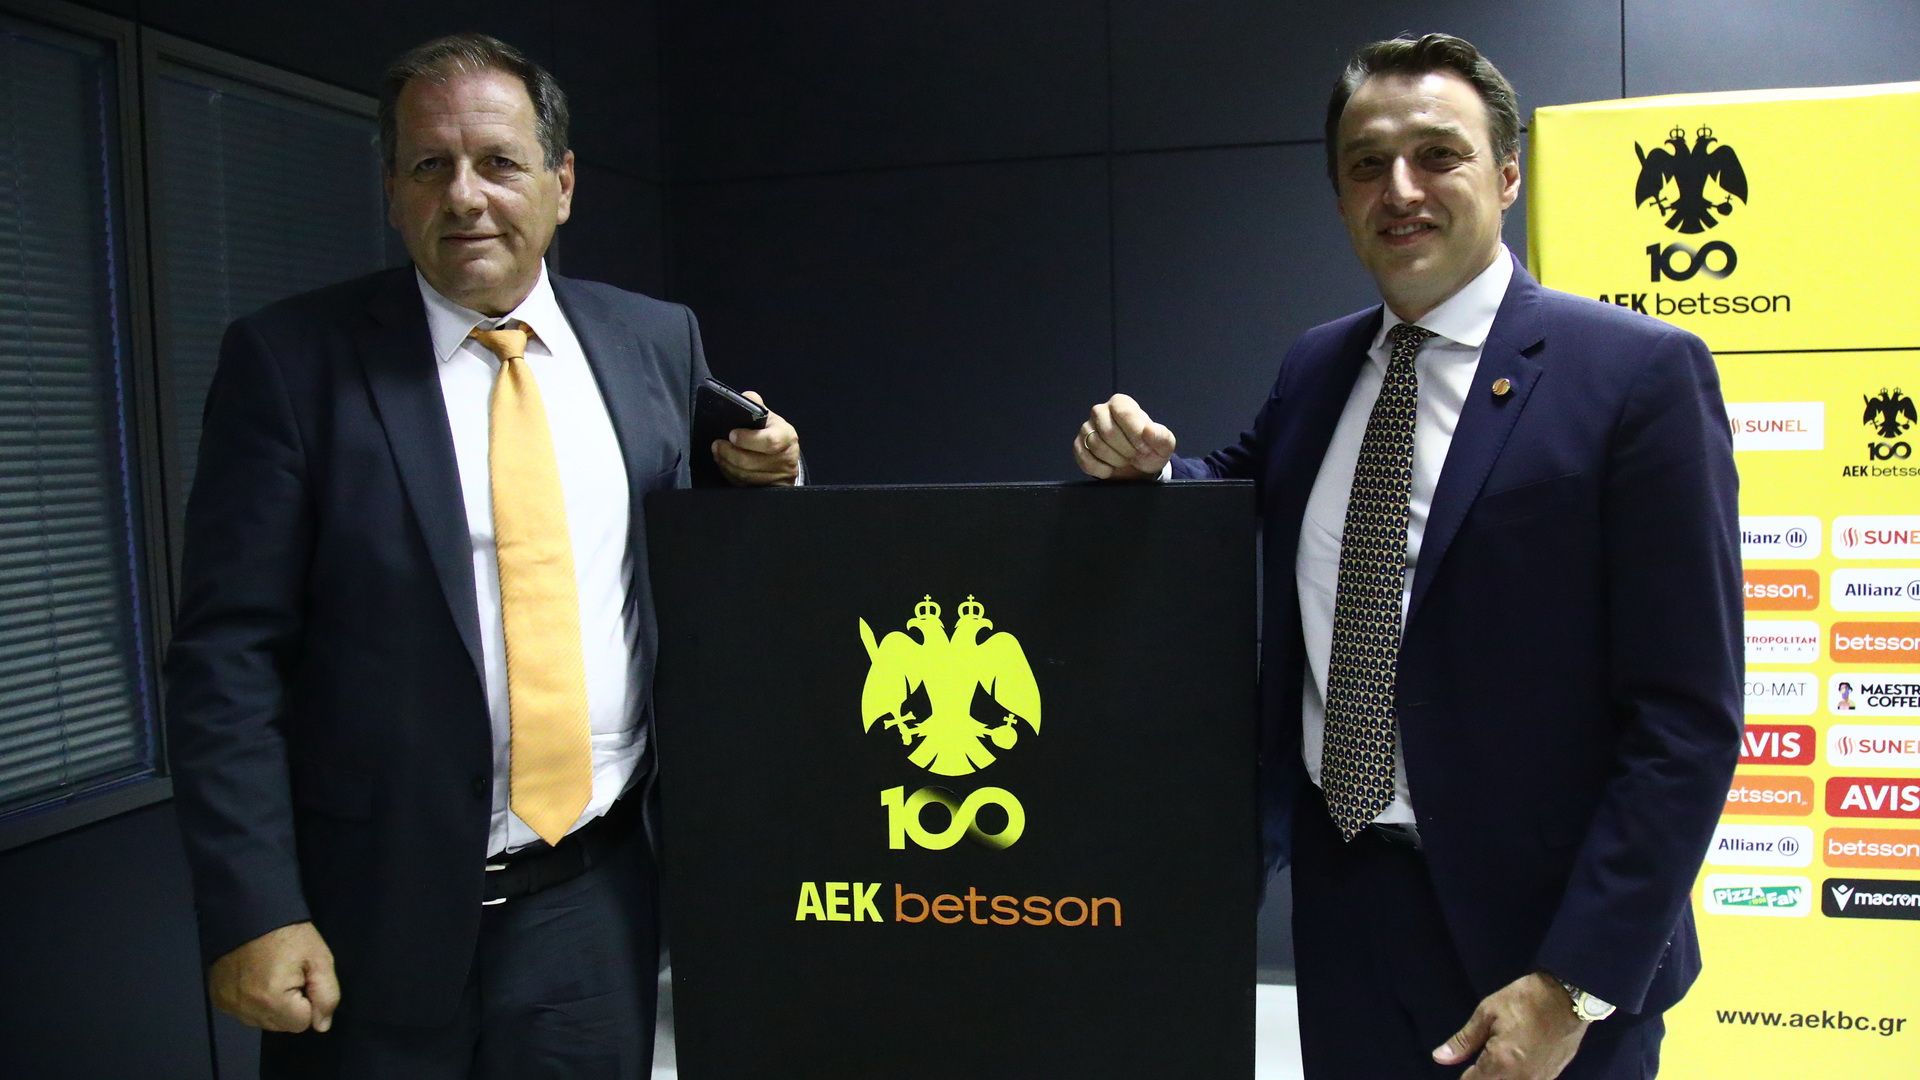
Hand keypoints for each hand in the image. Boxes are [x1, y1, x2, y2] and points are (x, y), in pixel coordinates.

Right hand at [207, 921, 339, 1032]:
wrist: (249, 913)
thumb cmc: (289, 934)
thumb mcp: (319, 958)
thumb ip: (327, 995)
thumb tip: (322, 1025)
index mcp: (273, 1000)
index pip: (302, 1023)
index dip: (309, 1001)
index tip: (303, 978)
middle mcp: (247, 1009)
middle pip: (281, 1025)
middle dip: (290, 1006)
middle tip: (289, 974)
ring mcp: (230, 1005)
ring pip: (262, 1021)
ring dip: (271, 1006)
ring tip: (272, 974)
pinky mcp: (218, 999)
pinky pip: (244, 1013)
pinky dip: (253, 1002)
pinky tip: (256, 979)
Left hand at [712, 390, 800, 485]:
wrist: (786, 456)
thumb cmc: (772, 432)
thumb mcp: (768, 417)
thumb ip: (755, 405)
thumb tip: (744, 397)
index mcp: (786, 437)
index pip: (770, 441)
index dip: (748, 439)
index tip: (732, 434)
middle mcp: (786, 458)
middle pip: (753, 462)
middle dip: (730, 454)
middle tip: (716, 445)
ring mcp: (779, 477)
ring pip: (746, 476)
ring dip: (727, 464)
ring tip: (717, 453)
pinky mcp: (770, 489)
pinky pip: (745, 485)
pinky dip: (731, 475)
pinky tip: (724, 464)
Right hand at [1073, 394, 1176, 479]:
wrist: (1137, 468)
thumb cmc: (1149, 450)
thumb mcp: (1164, 444)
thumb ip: (1161, 436)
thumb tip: (1149, 431)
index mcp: (1120, 403)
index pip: (1123, 413)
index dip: (1135, 434)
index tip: (1145, 447)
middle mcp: (1100, 411)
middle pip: (1108, 432)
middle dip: (1126, 450)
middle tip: (1135, 455)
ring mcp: (1086, 428)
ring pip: (1095, 446)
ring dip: (1115, 460)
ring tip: (1124, 460)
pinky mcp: (1078, 446)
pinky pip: (1085, 459)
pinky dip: (1101, 469)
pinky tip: (1110, 468)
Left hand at [1433, 972, 1588, 1078]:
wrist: (1569, 997)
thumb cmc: (1525, 1000)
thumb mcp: (1487, 1013)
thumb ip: (1464, 1041)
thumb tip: (1439, 1058)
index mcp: (1501, 1063)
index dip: (1463, 1077)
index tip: (1462, 1068)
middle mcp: (1521, 1079)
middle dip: (1480, 1078)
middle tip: (1477, 1064)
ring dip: (1498, 1078)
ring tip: (1494, 1063)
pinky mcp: (1552, 1076)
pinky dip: (1515, 1078)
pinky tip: (1512, 1065)